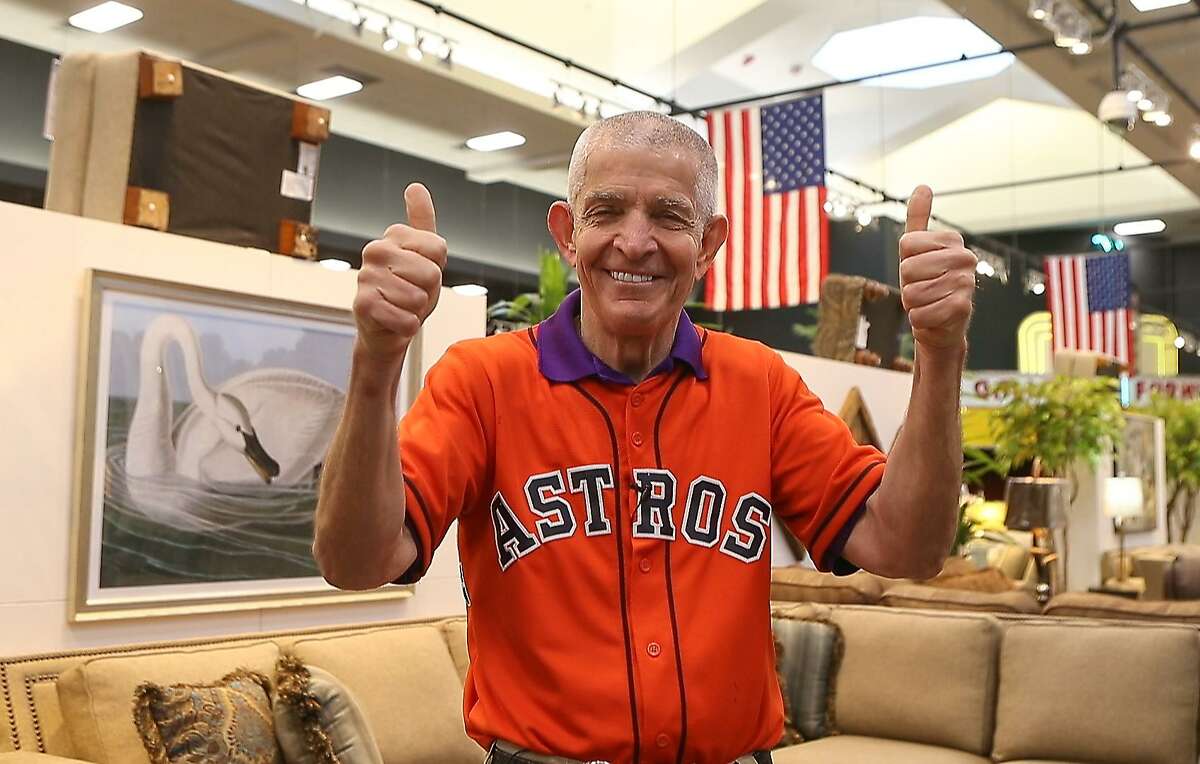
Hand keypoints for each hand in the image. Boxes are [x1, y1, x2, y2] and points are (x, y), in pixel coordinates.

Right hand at [353, 183, 446, 361]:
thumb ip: (422, 220)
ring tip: (401, 306)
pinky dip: (407, 326)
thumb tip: (415, 186)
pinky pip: (406, 319)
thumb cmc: (408, 289)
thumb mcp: (424, 254)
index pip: (439, 249)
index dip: (437, 268)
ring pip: (419, 298)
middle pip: (432, 274)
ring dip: (416, 310)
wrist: (387, 328)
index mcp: (393, 235)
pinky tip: (393, 321)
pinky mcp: (362, 305)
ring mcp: (366, 277)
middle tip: (411, 293)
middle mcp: (376, 250)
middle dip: (428, 292)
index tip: (420, 273)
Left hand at [898, 185, 975, 354]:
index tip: (919, 269)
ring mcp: (966, 282)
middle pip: (907, 268)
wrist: (942, 323)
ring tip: (929, 302)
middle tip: (923, 288)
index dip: (904, 261)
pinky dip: (920, 319)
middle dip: (908, 284)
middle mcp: (964, 257)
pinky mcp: (962, 307)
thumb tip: (922, 186)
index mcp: (952, 239)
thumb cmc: (927, 284)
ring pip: (912, 293)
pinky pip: (920, 313)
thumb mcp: (917, 250)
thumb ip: (919, 219)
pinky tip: (933, 316)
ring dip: (914, 304)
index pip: (906, 244)